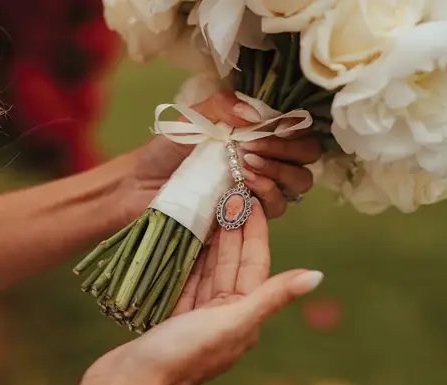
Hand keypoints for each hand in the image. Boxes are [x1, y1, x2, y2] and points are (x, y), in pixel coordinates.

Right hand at [68, 201, 322, 384]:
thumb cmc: (182, 355)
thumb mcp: (231, 323)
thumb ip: (271, 297)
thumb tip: (317, 276)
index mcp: (244, 317)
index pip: (255, 264)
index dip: (254, 231)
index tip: (251, 199)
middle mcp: (224, 317)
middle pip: (232, 263)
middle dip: (233, 229)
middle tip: (229, 193)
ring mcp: (197, 317)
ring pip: (208, 270)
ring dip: (210, 240)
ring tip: (208, 208)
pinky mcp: (172, 317)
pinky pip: (185, 280)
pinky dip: (187, 258)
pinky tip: (184, 238)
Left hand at [119, 92, 320, 220]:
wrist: (139, 187)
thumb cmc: (165, 151)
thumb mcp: (191, 119)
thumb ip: (220, 106)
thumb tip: (255, 114)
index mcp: (257, 136)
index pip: (298, 130)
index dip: (295, 127)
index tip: (277, 125)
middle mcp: (265, 163)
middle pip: (307, 158)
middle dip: (290, 149)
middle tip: (258, 145)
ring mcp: (258, 191)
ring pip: (298, 183)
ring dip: (280, 170)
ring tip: (248, 163)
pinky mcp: (247, 216)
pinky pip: (275, 208)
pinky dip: (266, 192)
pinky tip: (244, 182)